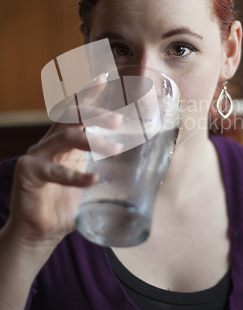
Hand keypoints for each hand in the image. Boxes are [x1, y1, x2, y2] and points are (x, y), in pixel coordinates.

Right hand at [5, 76, 122, 254]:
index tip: (103, 76)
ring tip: (115, 149)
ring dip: (91, 141)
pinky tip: (93, 180)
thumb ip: (109, 172)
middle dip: (93, 112)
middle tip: (118, 120)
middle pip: (71, 116)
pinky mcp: (28, 172)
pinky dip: (75, 176)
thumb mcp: (92, 182)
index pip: (77, 111)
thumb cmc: (68, 205)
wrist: (41, 233)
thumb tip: (147, 169)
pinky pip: (54, 171)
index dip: (88, 93)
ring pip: (66, 137)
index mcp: (67, 141)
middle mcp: (51, 142)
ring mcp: (38, 154)